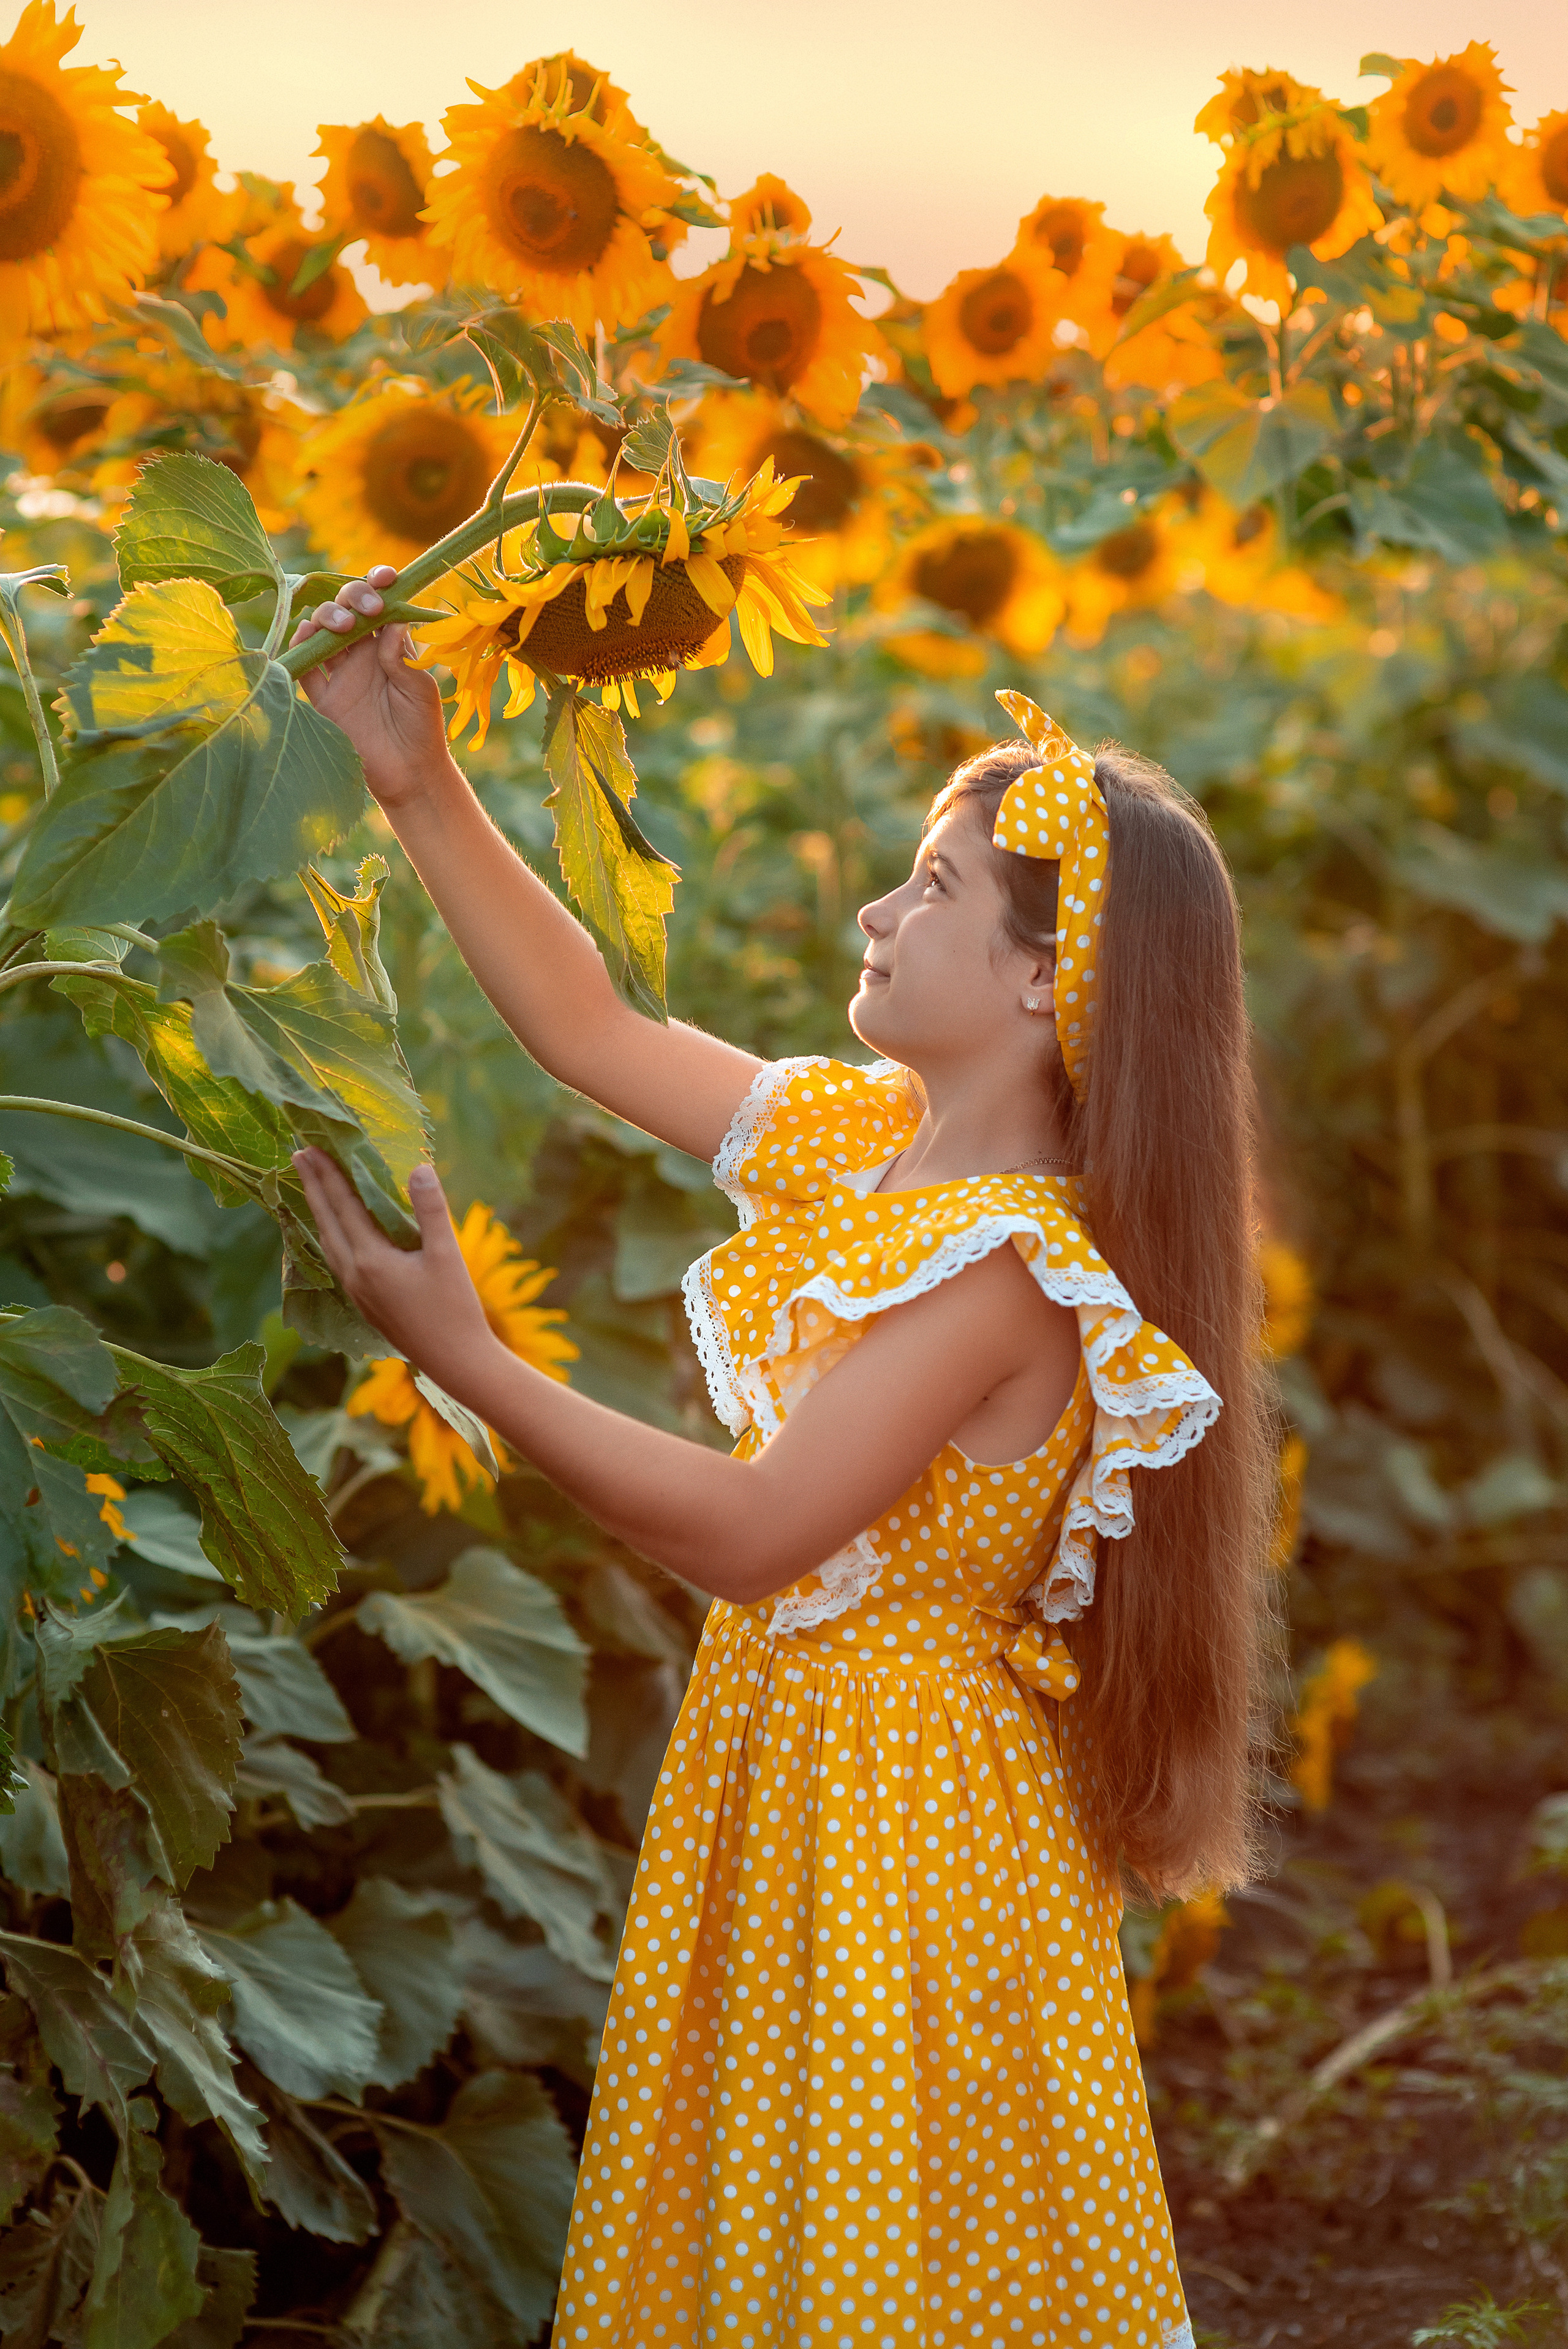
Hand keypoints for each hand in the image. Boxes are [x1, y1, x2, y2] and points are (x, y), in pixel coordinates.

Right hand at [291, 567, 455, 811]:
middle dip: (351, 596)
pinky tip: (308, 639)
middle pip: (345, 607)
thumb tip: (391, 622)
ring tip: (343, 625)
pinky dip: (300, 649)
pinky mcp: (321, 698)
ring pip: (320, 630)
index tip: (387, 576)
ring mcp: (338, 673)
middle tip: (367, 609)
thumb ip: (402, 657)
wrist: (408, 774)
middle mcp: (360, 653)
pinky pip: (303, 667)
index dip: (377, 583)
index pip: (378, 603)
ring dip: (325, 616)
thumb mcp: (420, 688)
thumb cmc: (422, 728)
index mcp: (387, 644)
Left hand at [292, 1149, 498, 1396]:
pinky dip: (331, 1234)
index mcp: (371, 1260)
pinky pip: (337, 1259)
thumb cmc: (455, 1309)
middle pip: (326, 1221)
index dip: (327, 1174)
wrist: (455, 1362)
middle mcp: (355, 1275)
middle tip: (299, 1154)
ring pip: (328, 1242)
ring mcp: (357, 1292)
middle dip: (313, 1186)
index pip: (342, 1206)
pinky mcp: (365, 1303)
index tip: (310, 1147)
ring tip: (312, 1188)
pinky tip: (336, 1233)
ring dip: (319, 1211)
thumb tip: (419, 1167)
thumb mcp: (447, 1255)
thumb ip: (430, 1209)